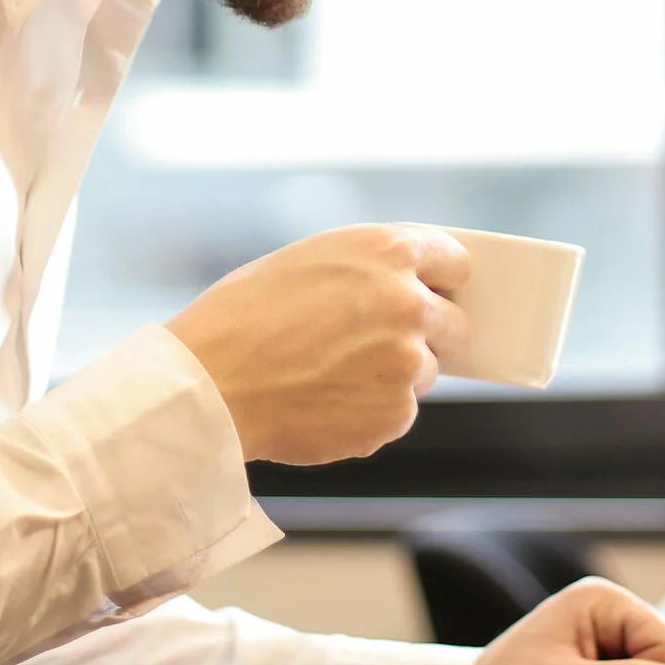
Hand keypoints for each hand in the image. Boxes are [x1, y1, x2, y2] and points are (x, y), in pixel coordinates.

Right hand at [165, 224, 469, 465]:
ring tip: (328, 375)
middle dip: (428, 335)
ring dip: (391, 377)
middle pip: (454, 324)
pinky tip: (321, 402)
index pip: (455, 261)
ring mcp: (407, 362)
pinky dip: (368, 413)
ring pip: (423, 373)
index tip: (435, 293)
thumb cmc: (242, 318)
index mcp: (387, 251)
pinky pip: (397, 413)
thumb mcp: (309, 262)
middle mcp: (409, 303)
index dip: (441, 280)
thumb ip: (369, 271)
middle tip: (380, 346)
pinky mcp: (395, 414)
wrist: (210, 385)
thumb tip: (412, 289)